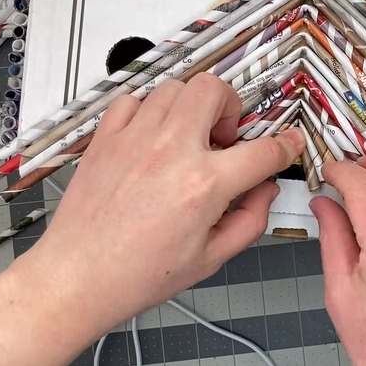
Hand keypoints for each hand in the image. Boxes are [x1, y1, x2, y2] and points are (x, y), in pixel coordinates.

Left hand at [0, 74, 304, 365]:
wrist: (77, 278)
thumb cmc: (136, 274)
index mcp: (202, 186)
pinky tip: (153, 138)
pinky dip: (150, 110)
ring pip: (176, 87)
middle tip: (226, 137)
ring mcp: (135, 139)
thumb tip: (265, 192)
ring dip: (192, 107)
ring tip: (190, 137)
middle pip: (214, 90)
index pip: (263, 151)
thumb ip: (250, 221)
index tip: (287, 143)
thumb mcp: (211, 259)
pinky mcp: (106, 139)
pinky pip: (133, 99)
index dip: (285, 145)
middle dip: (232, 106)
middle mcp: (170, 152)